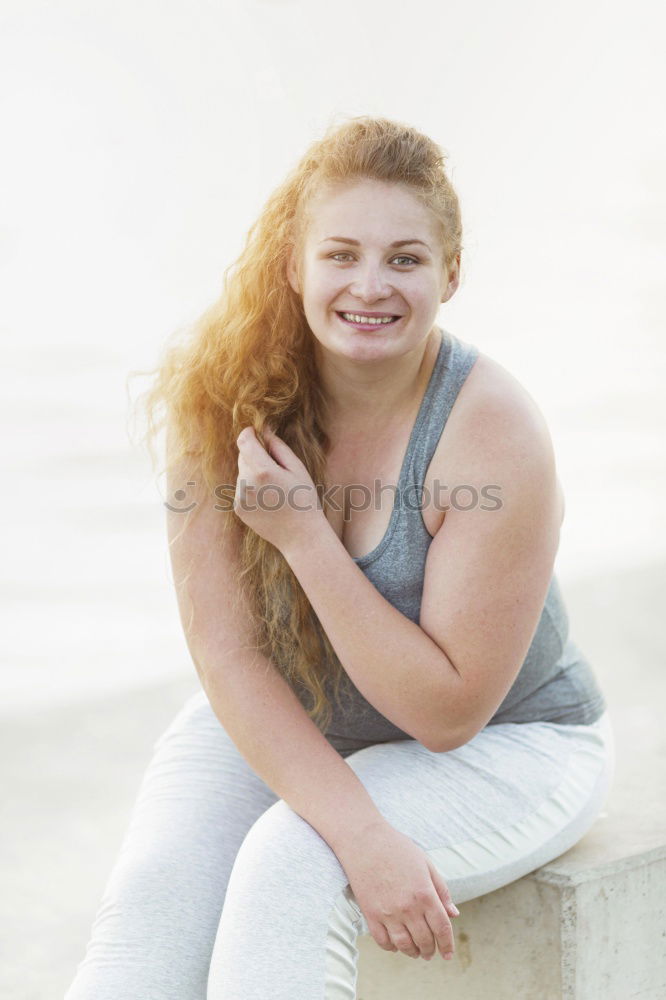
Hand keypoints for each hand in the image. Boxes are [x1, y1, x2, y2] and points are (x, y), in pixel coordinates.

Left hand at [234, 425, 323, 552]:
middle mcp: (246, 483)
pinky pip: (241, 488)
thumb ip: (278, 447)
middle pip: (243, 456)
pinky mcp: (238, 508)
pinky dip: (251, 488)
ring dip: (253, 472)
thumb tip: (265, 431)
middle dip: (255, 455)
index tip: (256, 432)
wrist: (300, 535)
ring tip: (274, 487)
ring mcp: (240, 497)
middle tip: (276, 467)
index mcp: (262, 470)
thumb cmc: (304, 499)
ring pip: (242, 473)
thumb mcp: (297, 469)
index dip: (249, 433)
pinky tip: (268, 499)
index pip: (244, 441)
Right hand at [336, 821, 458, 961]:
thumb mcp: (426, 863)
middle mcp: (408, 907)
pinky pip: (382, 941)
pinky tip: (396, 945)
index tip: (448, 955)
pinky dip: (391, 948)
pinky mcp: (370, 914)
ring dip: (412, 952)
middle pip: (424, 940)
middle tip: (430, 953)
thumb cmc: (397, 848)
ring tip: (415, 952)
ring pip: (404, 945)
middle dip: (429, 950)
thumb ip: (441, 890)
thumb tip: (454, 914)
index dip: (447, 945)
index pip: (442, 928)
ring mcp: (388, 913)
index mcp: (425, 894)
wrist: (364, 840)